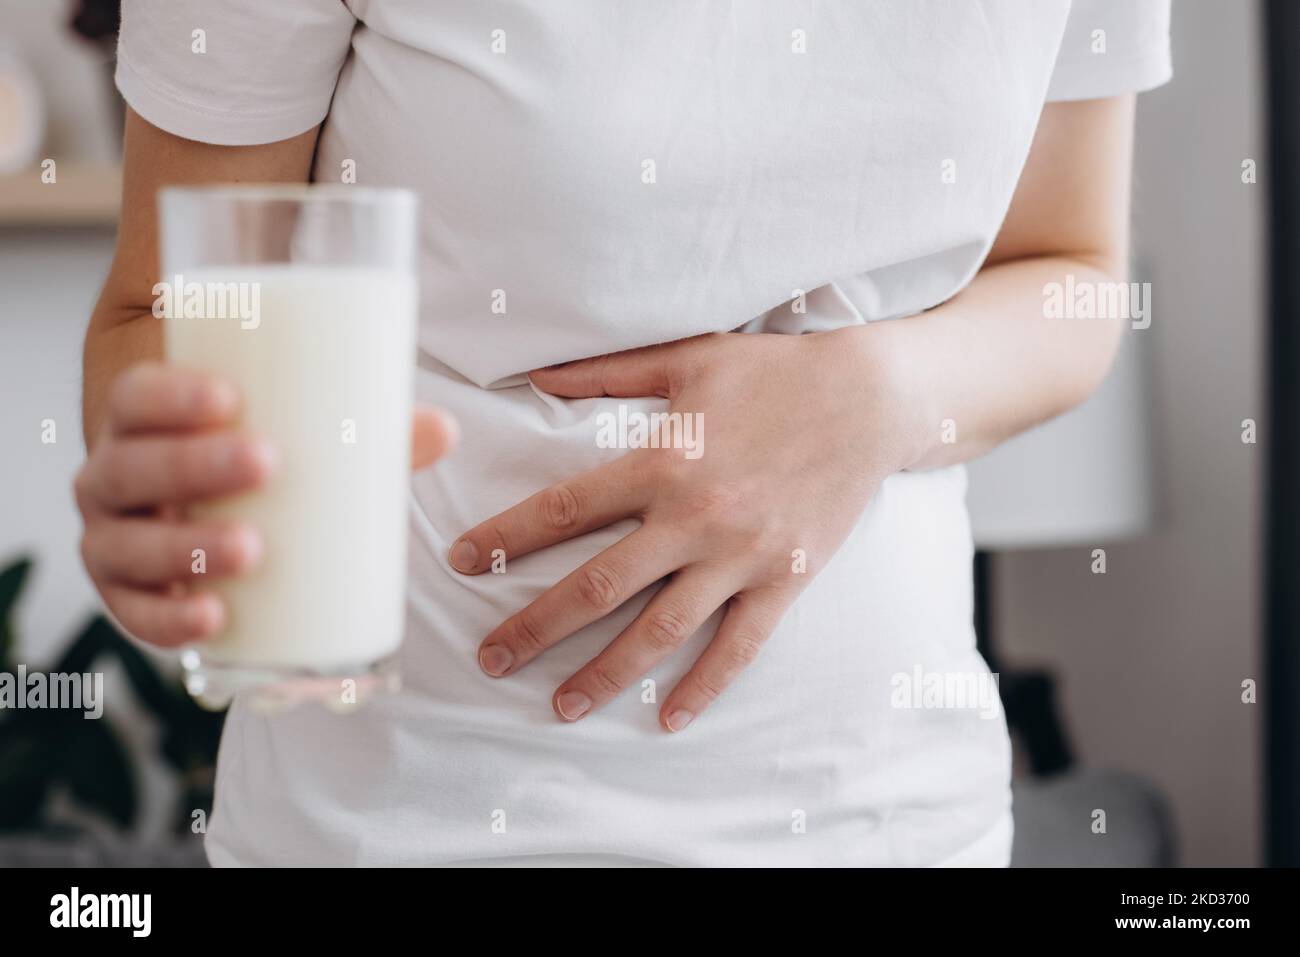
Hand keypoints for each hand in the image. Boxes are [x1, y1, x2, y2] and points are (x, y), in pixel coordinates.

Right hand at [75, 362, 455, 647]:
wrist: (210, 511)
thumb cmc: (260, 460)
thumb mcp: (301, 438)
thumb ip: (365, 430)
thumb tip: (444, 429)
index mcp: (141, 422)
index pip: (135, 397)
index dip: (170, 395)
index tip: (230, 397)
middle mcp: (112, 479)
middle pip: (130, 468)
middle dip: (193, 466)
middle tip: (266, 464)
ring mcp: (114, 539)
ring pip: (125, 545)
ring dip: (184, 548)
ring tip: (252, 548)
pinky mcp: (130, 596)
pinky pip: (135, 614)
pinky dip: (167, 619)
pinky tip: (211, 618)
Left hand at [449, 326, 925, 730]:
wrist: (871, 398)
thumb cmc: (774, 372)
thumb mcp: (688, 356)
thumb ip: (606, 375)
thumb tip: (535, 375)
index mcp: (661, 462)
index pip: (565, 510)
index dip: (504, 538)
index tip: (458, 562)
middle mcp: (694, 518)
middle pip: (599, 586)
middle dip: (536, 626)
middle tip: (489, 659)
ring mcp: (741, 557)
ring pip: (660, 630)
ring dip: (605, 673)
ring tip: (560, 706)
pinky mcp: (784, 580)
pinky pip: (739, 646)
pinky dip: (704, 686)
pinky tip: (667, 718)